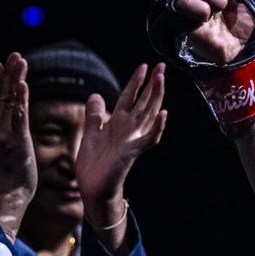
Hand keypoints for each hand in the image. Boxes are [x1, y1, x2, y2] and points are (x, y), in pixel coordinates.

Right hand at [0, 54, 36, 237]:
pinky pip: (18, 116)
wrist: (5, 198)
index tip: (1, 64)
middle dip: (7, 74)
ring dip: (15, 80)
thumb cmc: (2, 176)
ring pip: (8, 102)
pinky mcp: (16, 141)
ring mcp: (2, 135)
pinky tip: (23, 85)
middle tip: (14, 55)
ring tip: (20, 61)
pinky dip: (20, 100)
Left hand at [77, 62, 168, 226]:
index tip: (144, 66)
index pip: (129, 97)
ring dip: (156, 97)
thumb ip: (94, 116)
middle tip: (162, 66)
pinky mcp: (133, 152)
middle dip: (152, 84)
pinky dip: (157, 126)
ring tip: (161, 80)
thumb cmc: (94, 165)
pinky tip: (163, 114)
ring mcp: (133, 140)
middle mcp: (128, 129)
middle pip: (144, 101)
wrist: (93, 189)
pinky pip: (149, 138)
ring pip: (148, 114)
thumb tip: (95, 94)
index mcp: (117, 123)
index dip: (136, 82)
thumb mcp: (90, 135)